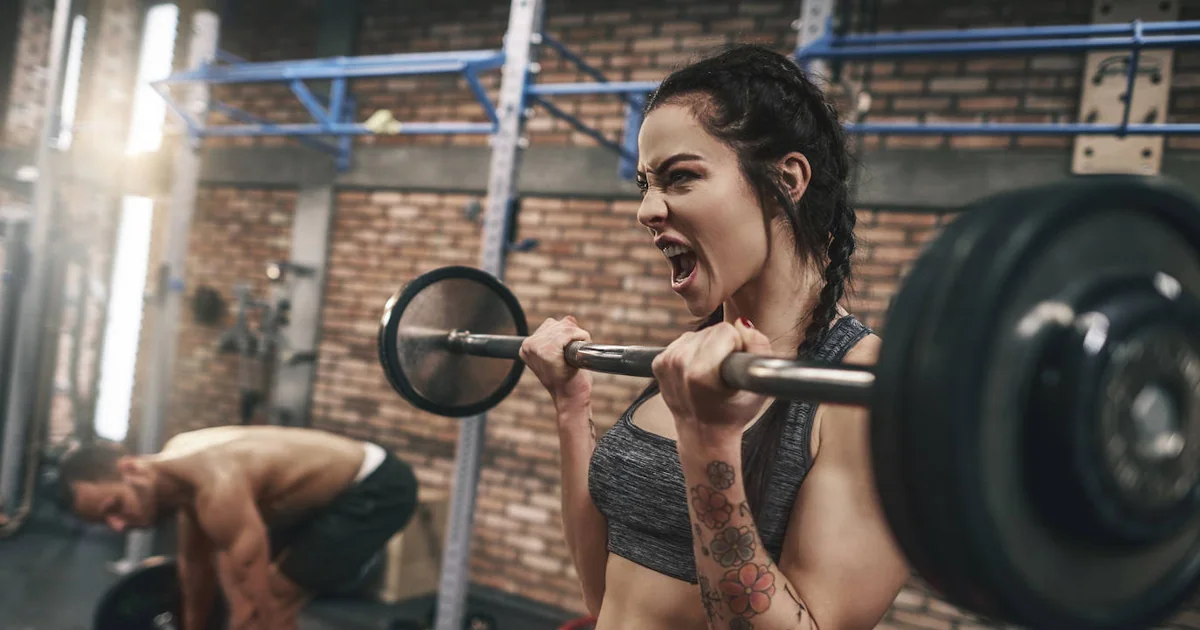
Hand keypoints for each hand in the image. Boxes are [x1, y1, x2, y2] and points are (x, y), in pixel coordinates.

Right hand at [519, 316, 592, 409]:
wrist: (570, 396)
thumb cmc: (568, 377)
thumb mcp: (561, 352)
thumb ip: (560, 335)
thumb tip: (569, 318)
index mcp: (527, 346)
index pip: (550, 325)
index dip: (565, 334)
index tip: (567, 352)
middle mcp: (528, 344)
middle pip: (558, 323)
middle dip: (573, 334)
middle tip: (574, 355)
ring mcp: (536, 347)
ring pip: (565, 327)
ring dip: (578, 337)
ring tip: (576, 354)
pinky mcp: (547, 350)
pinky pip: (570, 332)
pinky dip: (581, 338)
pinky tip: (578, 353)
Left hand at [651, 318, 774, 443]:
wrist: (703, 433)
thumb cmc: (735, 411)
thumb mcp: (758, 388)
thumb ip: (759, 349)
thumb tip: (741, 323)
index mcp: (701, 372)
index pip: (727, 331)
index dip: (738, 345)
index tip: (735, 367)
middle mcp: (679, 365)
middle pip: (711, 329)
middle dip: (723, 345)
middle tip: (724, 371)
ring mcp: (666, 363)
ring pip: (697, 334)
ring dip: (708, 347)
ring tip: (711, 372)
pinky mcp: (658, 362)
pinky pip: (684, 341)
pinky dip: (693, 351)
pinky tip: (697, 371)